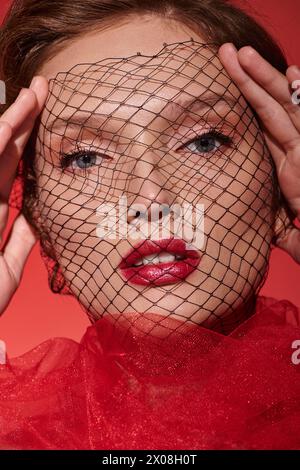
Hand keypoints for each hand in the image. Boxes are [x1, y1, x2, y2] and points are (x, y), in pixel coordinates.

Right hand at [0, 76, 47, 313]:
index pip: (12, 168)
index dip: (28, 141)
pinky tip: (7, 123)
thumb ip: (20, 241)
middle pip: (3, 151)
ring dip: (11, 121)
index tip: (46, 117)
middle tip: (43, 88)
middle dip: (23, 118)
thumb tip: (36, 218)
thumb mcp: (7, 268)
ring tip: (32, 93)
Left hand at [218, 43, 299, 263]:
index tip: (236, 76)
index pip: (265, 125)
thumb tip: (272, 233)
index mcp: (289, 165)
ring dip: (264, 79)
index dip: (251, 98)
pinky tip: (293, 75)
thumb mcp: (290, 232)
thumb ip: (280, 227)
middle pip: (271, 107)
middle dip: (250, 78)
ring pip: (285, 107)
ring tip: (241, 55)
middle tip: (227, 53)